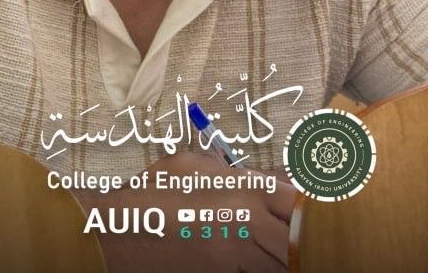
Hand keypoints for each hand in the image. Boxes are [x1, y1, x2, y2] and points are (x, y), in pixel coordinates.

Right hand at [75, 151, 296, 271]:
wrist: (114, 233)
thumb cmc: (152, 194)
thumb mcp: (193, 165)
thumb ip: (237, 173)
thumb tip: (274, 181)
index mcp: (243, 191)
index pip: (297, 202)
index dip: (310, 209)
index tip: (313, 211)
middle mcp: (245, 225)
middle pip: (297, 241)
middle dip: (304, 241)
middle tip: (307, 239)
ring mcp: (234, 258)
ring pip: (279, 266)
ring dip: (283, 259)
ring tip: (281, 250)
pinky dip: (259, 269)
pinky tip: (254, 260)